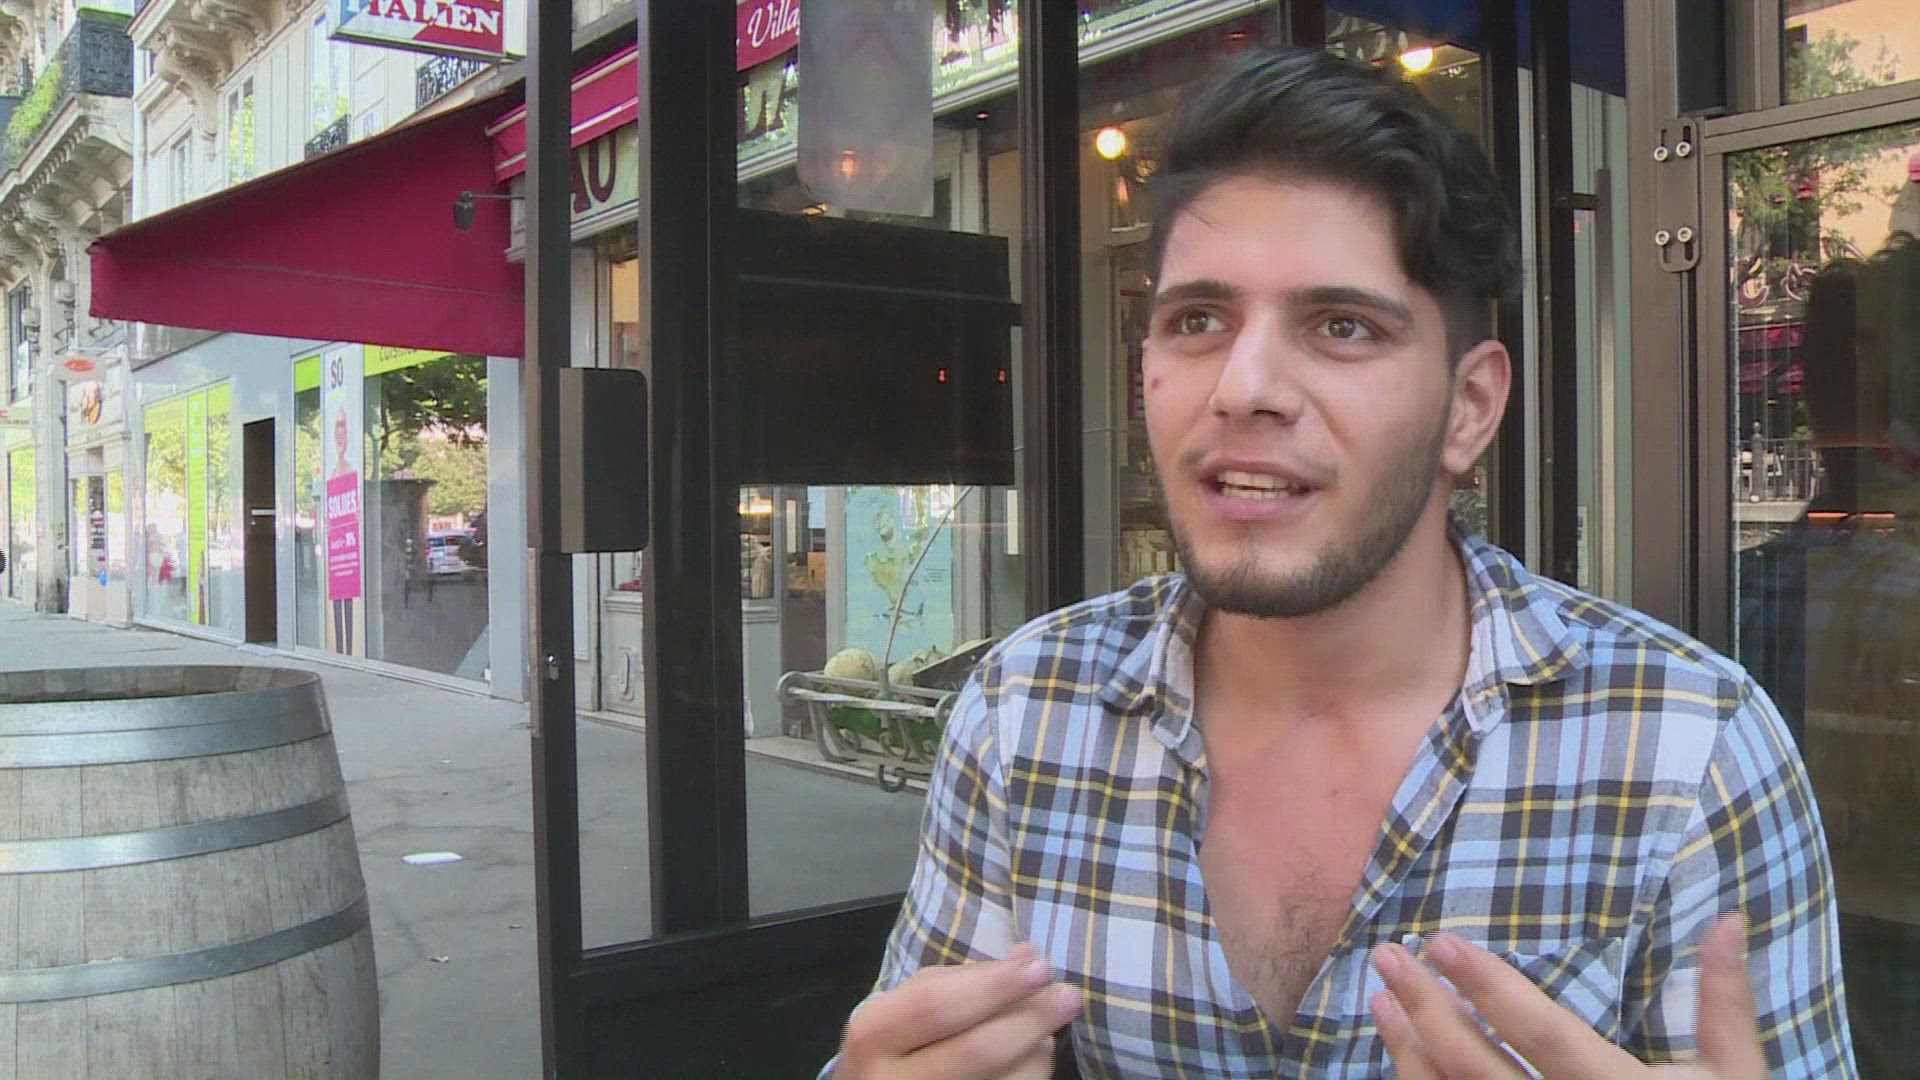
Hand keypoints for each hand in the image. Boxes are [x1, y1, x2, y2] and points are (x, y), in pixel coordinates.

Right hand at [837, 943, 1082, 1079]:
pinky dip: (1033, 1072)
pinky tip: (1034, 1057)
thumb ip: (963, 981)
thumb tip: (1026, 956)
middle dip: (1028, 1018)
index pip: (935, 1006)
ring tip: (1044, 1030)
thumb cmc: (900, 1043)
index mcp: (873, 1035)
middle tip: (1067, 996)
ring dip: (1037, 1050)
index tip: (1038, 966)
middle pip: (974, 1051)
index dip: (991, 985)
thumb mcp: (912, 1005)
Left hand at [1369, 913, 1764, 1078]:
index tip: (1441, 941)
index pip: (1542, 1035)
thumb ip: (1723, 1004)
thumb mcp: (1734, 1077)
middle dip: (1427, 1007)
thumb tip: (1728, 920)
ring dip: (1410, 1048)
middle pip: (1478, 1066)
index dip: (1491, 989)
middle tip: (1387, 954)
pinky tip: (1401, 1049)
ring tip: (1381, 996)